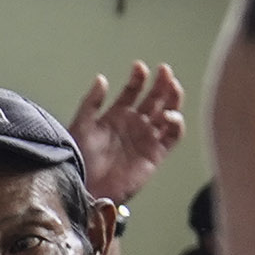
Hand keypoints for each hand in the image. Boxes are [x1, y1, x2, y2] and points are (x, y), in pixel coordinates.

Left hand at [65, 63, 188, 206]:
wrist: (84, 187)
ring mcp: (146, 138)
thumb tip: (102, 78)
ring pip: (167, 113)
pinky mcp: (155, 154)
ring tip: (172, 86)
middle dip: (161, 83)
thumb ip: (91, 102)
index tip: (139, 67)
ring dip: (172, 98)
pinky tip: (170, 115)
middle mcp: (134, 125)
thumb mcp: (81, 126)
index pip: (133, 91)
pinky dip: (176, 124)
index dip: (138, 78)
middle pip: (154, 98)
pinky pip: (172, 137)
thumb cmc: (78, 159)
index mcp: (116, 116)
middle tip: (164, 70)